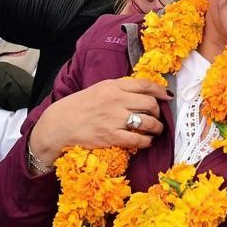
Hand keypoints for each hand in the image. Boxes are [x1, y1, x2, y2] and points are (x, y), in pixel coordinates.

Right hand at [28, 78, 167, 166]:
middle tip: (157, 117)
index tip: (167, 96)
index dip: (160, 90)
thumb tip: (141, 92)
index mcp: (112, 86)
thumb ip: (118, 89)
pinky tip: (146, 142)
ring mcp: (114, 118)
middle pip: (150, 103)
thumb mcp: (98, 89)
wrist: (58, 124)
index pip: (144, 84)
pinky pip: (137, 139)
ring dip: (156, 128)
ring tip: (156, 130)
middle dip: (158, 112)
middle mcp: (115, 100)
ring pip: (148, 122)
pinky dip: (146, 141)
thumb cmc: (78, 107)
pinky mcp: (110, 136)